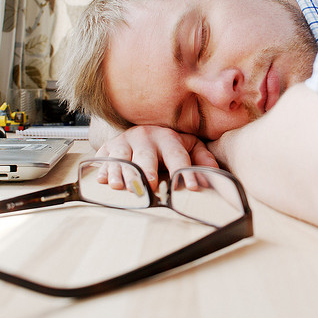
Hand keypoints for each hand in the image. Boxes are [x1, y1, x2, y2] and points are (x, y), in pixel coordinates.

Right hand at [95, 125, 217, 189]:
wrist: (142, 130)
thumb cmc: (168, 144)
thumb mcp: (188, 146)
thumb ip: (202, 158)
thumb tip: (215, 174)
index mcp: (168, 138)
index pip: (178, 156)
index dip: (185, 171)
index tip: (192, 187)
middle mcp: (145, 138)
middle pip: (146, 157)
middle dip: (148, 171)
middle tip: (151, 185)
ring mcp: (124, 142)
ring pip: (121, 158)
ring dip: (121, 173)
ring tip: (120, 186)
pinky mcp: (108, 147)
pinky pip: (103, 159)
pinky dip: (102, 169)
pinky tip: (102, 180)